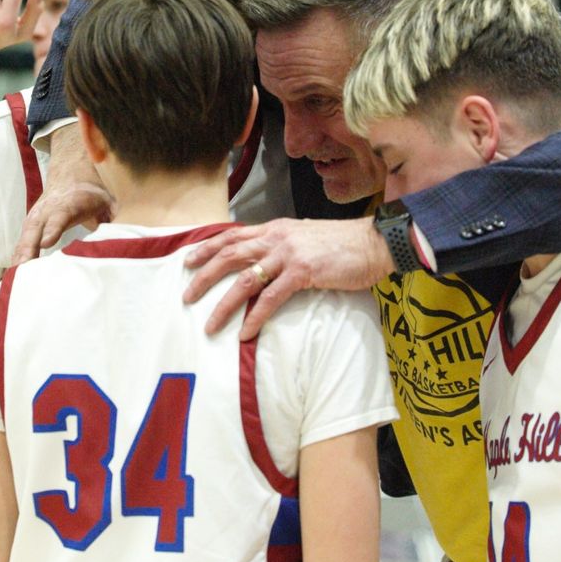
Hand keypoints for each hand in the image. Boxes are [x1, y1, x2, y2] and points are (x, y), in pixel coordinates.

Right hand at [11, 128, 112, 264]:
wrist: (72, 176)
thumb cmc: (94, 193)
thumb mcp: (110, 199)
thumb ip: (119, 215)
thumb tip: (131, 233)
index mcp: (71, 202)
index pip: (60, 215)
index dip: (54, 228)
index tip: (48, 242)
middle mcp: (49, 209)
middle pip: (36, 228)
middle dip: (29, 246)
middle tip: (24, 265)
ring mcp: (37, 217)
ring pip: (26, 237)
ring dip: (20, 255)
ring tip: (15, 276)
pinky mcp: (32, 226)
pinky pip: (23, 243)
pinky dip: (17, 258)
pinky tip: (13, 276)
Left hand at [183, 217, 394, 338]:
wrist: (374, 242)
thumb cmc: (344, 244)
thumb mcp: (305, 238)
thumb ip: (283, 247)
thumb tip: (265, 263)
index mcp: (276, 228)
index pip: (233, 235)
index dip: (207, 247)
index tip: (188, 260)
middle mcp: (277, 238)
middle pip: (229, 254)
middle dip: (204, 275)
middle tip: (187, 295)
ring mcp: (288, 254)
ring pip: (245, 279)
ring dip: (224, 304)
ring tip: (210, 324)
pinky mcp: (303, 272)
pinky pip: (271, 298)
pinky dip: (256, 317)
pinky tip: (246, 333)